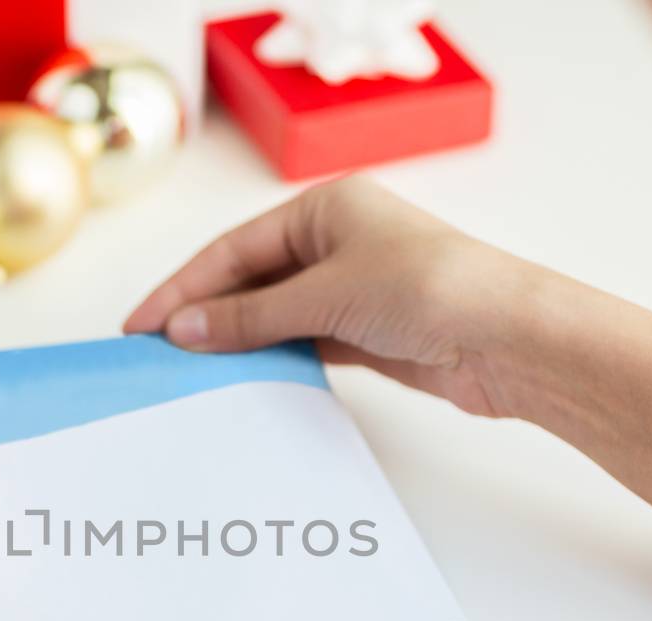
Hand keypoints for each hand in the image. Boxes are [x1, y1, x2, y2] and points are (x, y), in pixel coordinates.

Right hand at [124, 175, 559, 418]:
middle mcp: (336, 242)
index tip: (142, 324)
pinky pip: (299, 343)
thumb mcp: (328, 295)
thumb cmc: (430, 289)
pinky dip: (268, 360)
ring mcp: (350, 289)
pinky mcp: (365, 334)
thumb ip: (252, 316)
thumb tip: (184, 329)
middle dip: (203, 315)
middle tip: (153, 353)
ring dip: (233, 341)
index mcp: (326, 208)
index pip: (234, 249)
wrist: (509, 341)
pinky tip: (237, 380)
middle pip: (250, 280)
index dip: (184, 287)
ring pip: (273, 315)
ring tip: (184, 373)